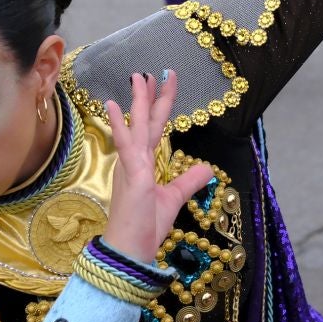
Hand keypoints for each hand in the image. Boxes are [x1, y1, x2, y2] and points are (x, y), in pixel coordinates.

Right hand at [101, 72, 215, 261]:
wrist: (130, 249)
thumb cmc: (145, 227)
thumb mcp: (173, 199)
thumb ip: (188, 181)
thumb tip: (207, 168)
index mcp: (143, 164)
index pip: (154, 128)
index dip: (159, 106)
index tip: (163, 84)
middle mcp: (135, 160)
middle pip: (146, 121)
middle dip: (149, 96)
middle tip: (151, 72)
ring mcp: (131, 165)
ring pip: (137, 126)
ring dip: (138, 101)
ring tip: (138, 77)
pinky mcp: (132, 174)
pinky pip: (127, 145)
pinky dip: (121, 124)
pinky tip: (115, 105)